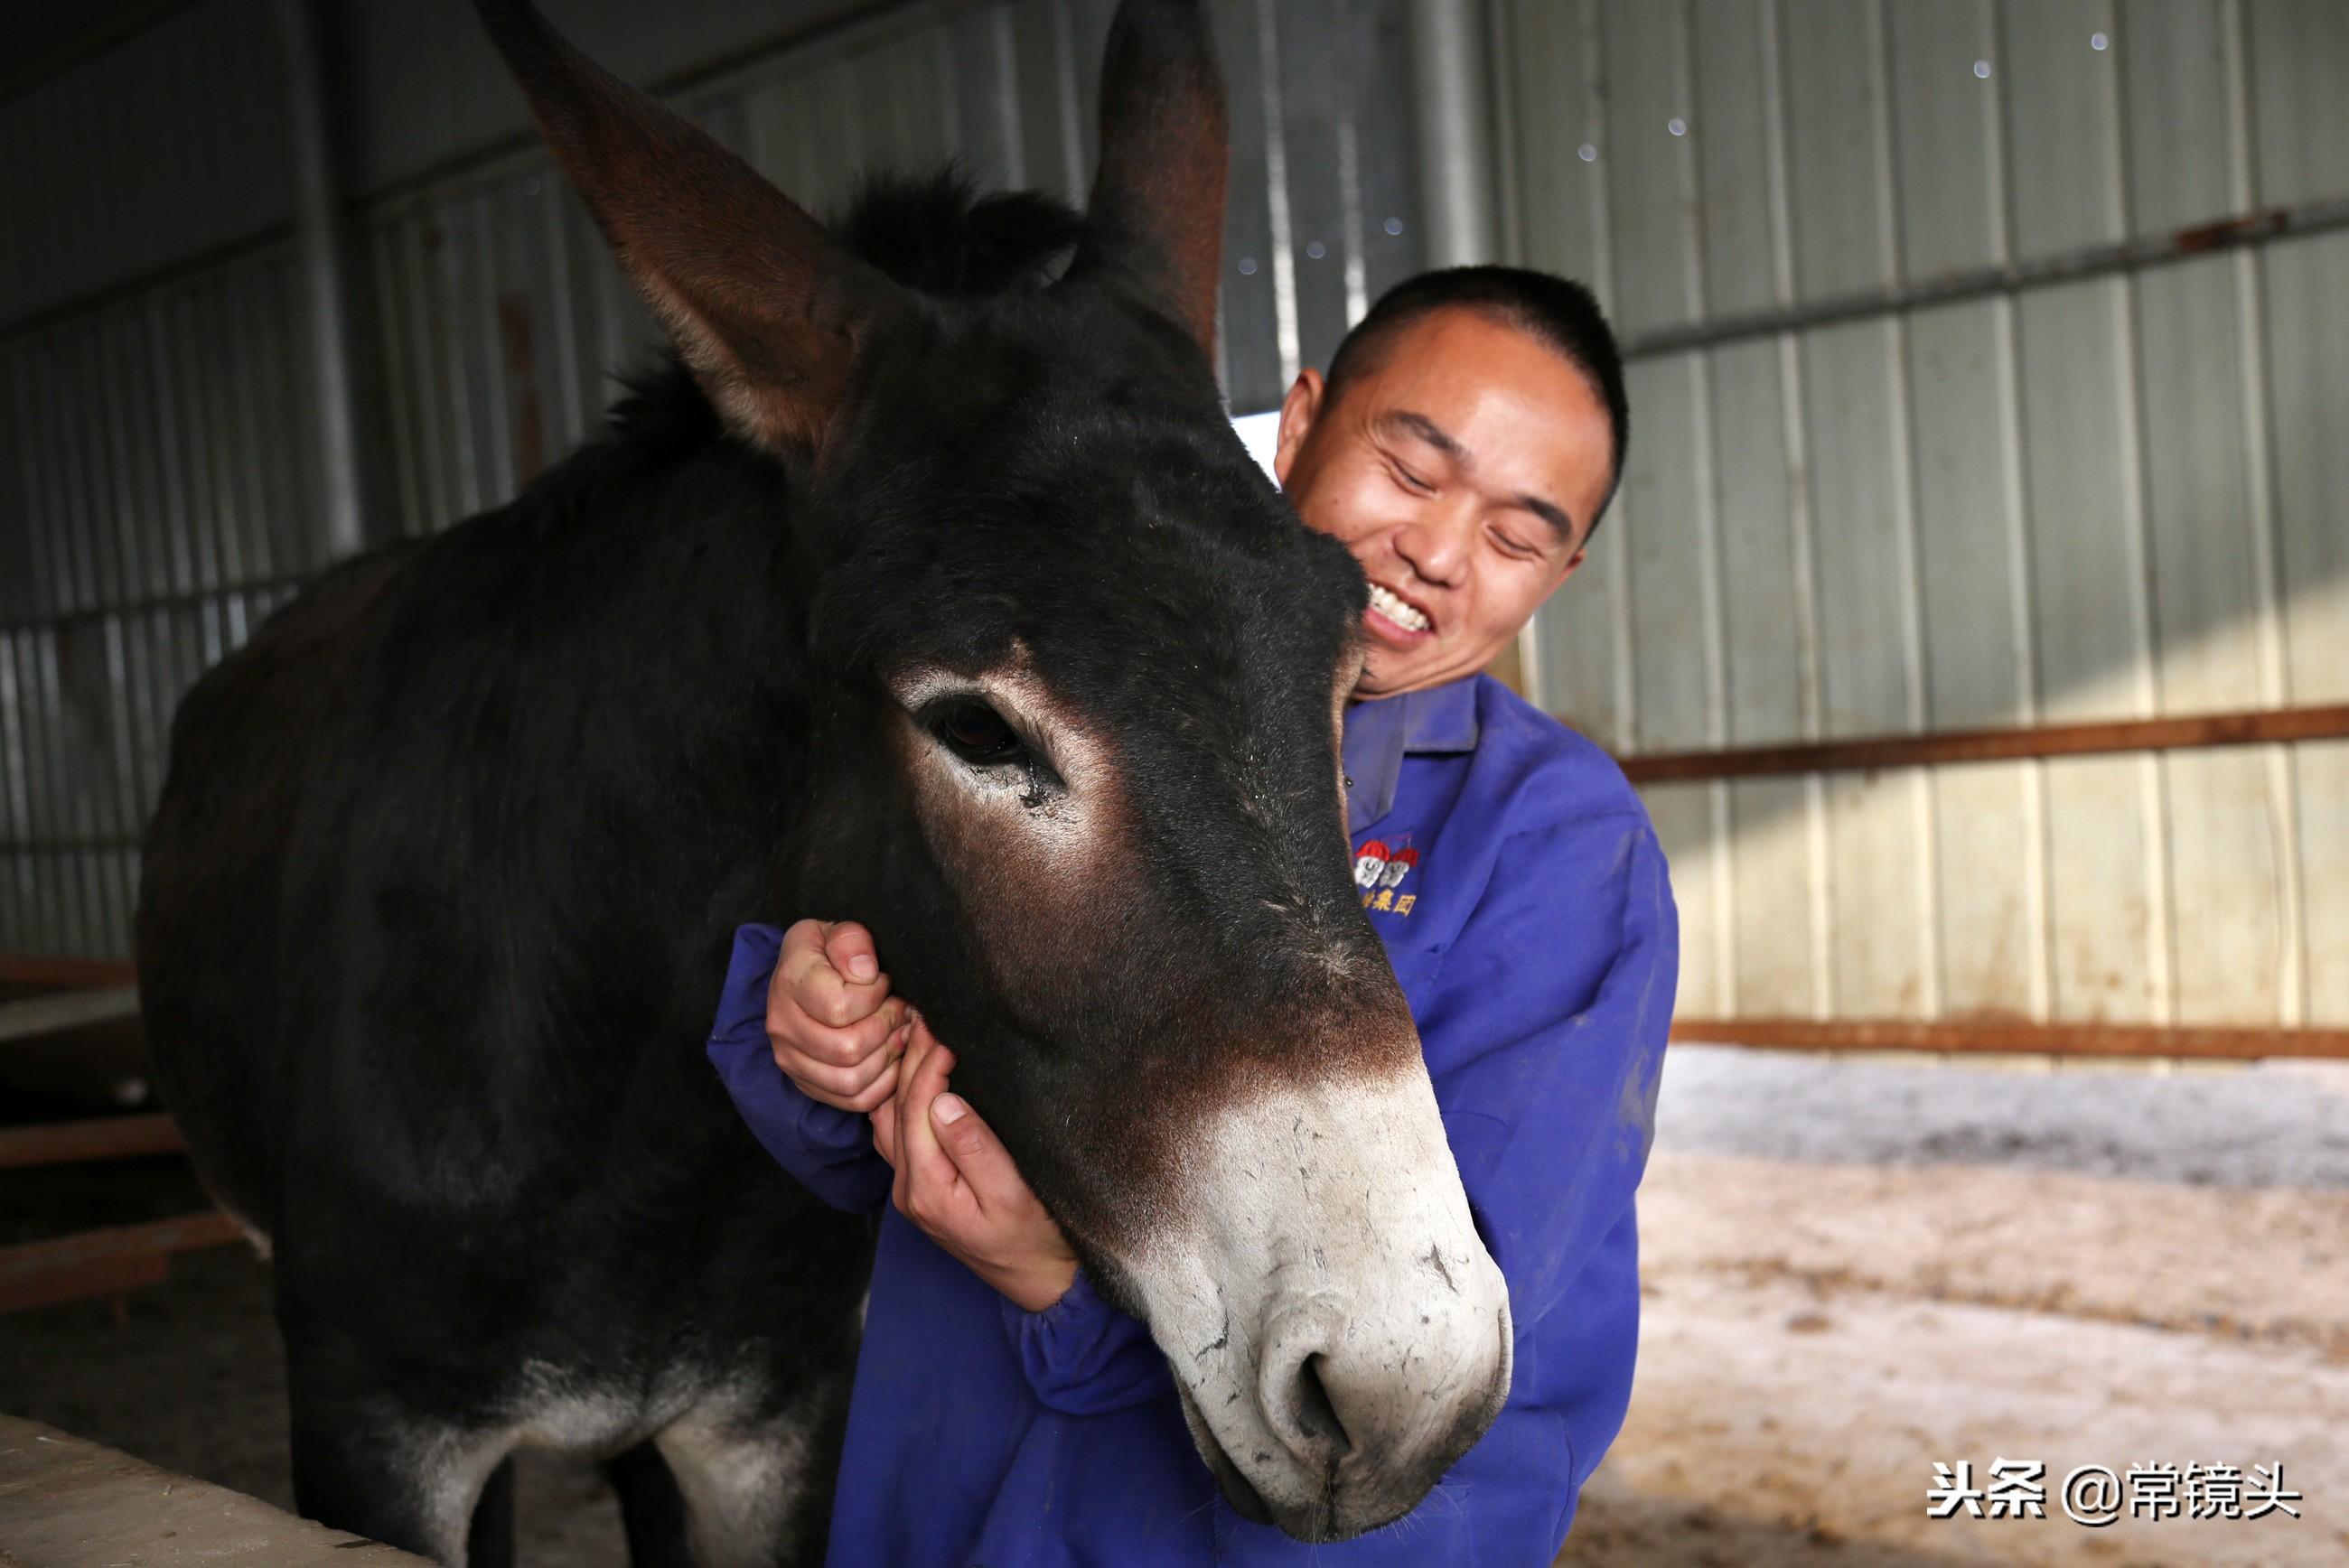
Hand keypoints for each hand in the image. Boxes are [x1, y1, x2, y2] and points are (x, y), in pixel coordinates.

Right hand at [765, 918, 909, 1112]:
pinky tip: (891, 1056)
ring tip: (898, 1032)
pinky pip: (853, 1100)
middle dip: (886, 1029)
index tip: (884, 983)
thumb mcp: (836, 929)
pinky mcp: (807, 1083)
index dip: (875, 996)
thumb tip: (865, 973)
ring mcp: (792, 1060)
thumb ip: (851, 941)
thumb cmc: (828, 951)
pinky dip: (882, 1084)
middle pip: (847, 1049)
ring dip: (887, 1058)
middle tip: (900, 1010)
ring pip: (851, 1081)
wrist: (805, 973)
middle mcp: (783, 1027)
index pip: (839, 1007)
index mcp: (790, 983)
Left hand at [871, 1018, 1077, 1312]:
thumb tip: (942, 1101)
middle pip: (895, 1108)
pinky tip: (918, 1072)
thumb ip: (976, 1149)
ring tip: (919, 1033)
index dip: (927, 1063)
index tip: (945, 1027)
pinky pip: (899, 1132)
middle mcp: (908, 1188)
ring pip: (889, 1119)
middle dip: (910, 1059)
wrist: (1041, 1282)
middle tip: (926, 1013)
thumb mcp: (1014, 1195)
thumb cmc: (1037, 1238)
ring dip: (901, 1075)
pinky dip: (904, 1096)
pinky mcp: (922, 1186)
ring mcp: (910, 1188)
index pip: (915, 1109)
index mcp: (926, 1188)